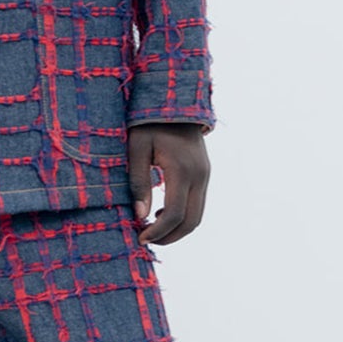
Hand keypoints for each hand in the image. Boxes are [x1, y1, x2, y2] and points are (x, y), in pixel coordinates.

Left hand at [127, 124, 209, 245]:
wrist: (176, 102)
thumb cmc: (149, 123)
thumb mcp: (137, 148)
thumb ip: (138, 181)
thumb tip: (140, 215)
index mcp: (181, 170)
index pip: (175, 214)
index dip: (158, 232)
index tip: (140, 238)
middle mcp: (199, 176)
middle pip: (191, 222)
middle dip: (169, 237)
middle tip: (146, 239)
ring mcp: (205, 176)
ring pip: (197, 216)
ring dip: (177, 229)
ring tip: (152, 228)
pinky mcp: (204, 175)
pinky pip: (198, 205)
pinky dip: (182, 216)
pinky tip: (162, 214)